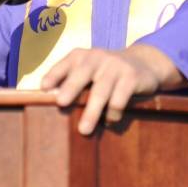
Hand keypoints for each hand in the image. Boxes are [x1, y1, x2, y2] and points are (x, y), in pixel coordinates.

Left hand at [41, 44, 185, 134]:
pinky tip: (110, 122)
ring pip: (101, 90)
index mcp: (83, 56)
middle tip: (61, 102)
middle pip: (83, 72)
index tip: (44, 87)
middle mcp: (98, 57)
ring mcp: (116, 66)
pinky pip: (120, 99)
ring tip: (84, 130)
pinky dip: (113, 113)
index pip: (67, 63)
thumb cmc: (106, 72)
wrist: (143, 62)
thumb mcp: (90, 70)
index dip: (55, 73)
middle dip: (71, 87)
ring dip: (92, 111)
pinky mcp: (132, 77)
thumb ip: (72, 80)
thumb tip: (48, 103)